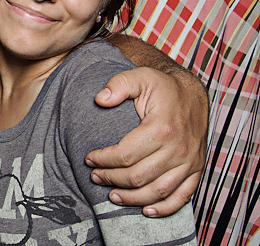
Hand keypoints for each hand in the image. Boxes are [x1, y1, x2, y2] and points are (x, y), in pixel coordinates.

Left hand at [85, 66, 207, 216]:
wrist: (192, 94)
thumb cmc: (162, 87)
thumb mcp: (139, 77)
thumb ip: (118, 84)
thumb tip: (100, 99)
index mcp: (161, 128)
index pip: (125, 155)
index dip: (103, 160)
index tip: (89, 158)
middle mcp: (178, 148)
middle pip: (138, 176)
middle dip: (111, 179)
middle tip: (95, 176)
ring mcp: (189, 162)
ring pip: (157, 191)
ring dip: (132, 197)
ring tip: (112, 195)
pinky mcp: (197, 169)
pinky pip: (182, 196)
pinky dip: (165, 208)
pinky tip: (146, 210)